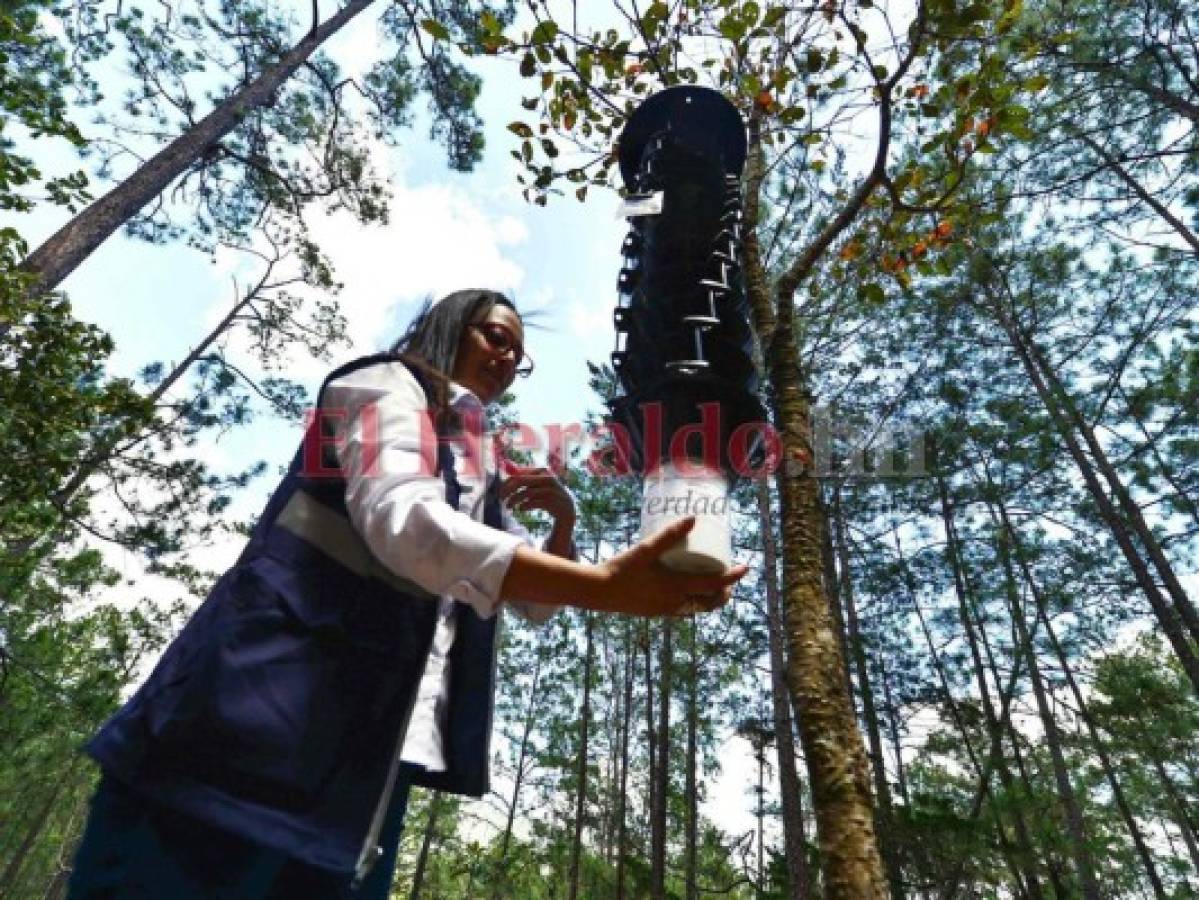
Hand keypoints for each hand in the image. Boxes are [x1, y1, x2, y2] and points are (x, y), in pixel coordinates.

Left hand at [498, 467, 576, 527]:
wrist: (567, 509)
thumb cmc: (547, 495)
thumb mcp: (536, 483)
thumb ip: (523, 475)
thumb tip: (507, 465)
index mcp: (542, 471)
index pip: (519, 474)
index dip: (507, 483)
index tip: (499, 492)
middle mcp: (547, 478)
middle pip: (522, 481)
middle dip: (509, 490)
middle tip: (501, 499)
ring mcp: (552, 490)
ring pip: (527, 493)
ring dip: (515, 500)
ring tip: (509, 507)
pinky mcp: (553, 502)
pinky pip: (534, 503)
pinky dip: (525, 506)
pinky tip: (521, 509)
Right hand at [599, 518, 747, 616]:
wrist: (598, 592)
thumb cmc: (622, 569)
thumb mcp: (646, 549)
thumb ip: (669, 535)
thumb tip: (693, 518)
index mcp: (676, 588)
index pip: (714, 585)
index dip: (732, 577)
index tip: (744, 567)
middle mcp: (675, 603)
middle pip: (710, 602)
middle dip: (724, 591)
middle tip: (728, 576)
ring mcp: (665, 610)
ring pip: (697, 608)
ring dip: (709, 598)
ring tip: (711, 583)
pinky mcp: (655, 612)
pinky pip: (682, 609)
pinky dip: (692, 601)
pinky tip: (685, 591)